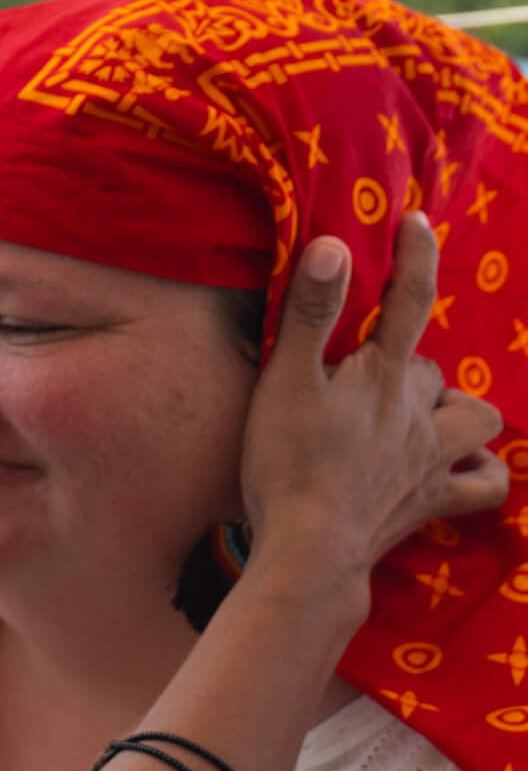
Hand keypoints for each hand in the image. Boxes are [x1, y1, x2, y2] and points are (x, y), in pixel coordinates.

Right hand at [240, 212, 507, 603]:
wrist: (312, 549)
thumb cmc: (288, 463)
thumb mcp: (285, 381)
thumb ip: (311, 312)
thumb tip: (336, 245)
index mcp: (384, 375)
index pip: (409, 300)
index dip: (415, 255)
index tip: (415, 221)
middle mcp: (420, 412)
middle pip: (431, 370)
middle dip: (407, 363)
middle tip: (365, 373)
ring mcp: (433, 459)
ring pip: (476, 418)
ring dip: (459, 408)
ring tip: (428, 412)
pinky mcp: (432, 502)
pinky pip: (485, 485)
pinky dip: (482, 471)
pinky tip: (465, 467)